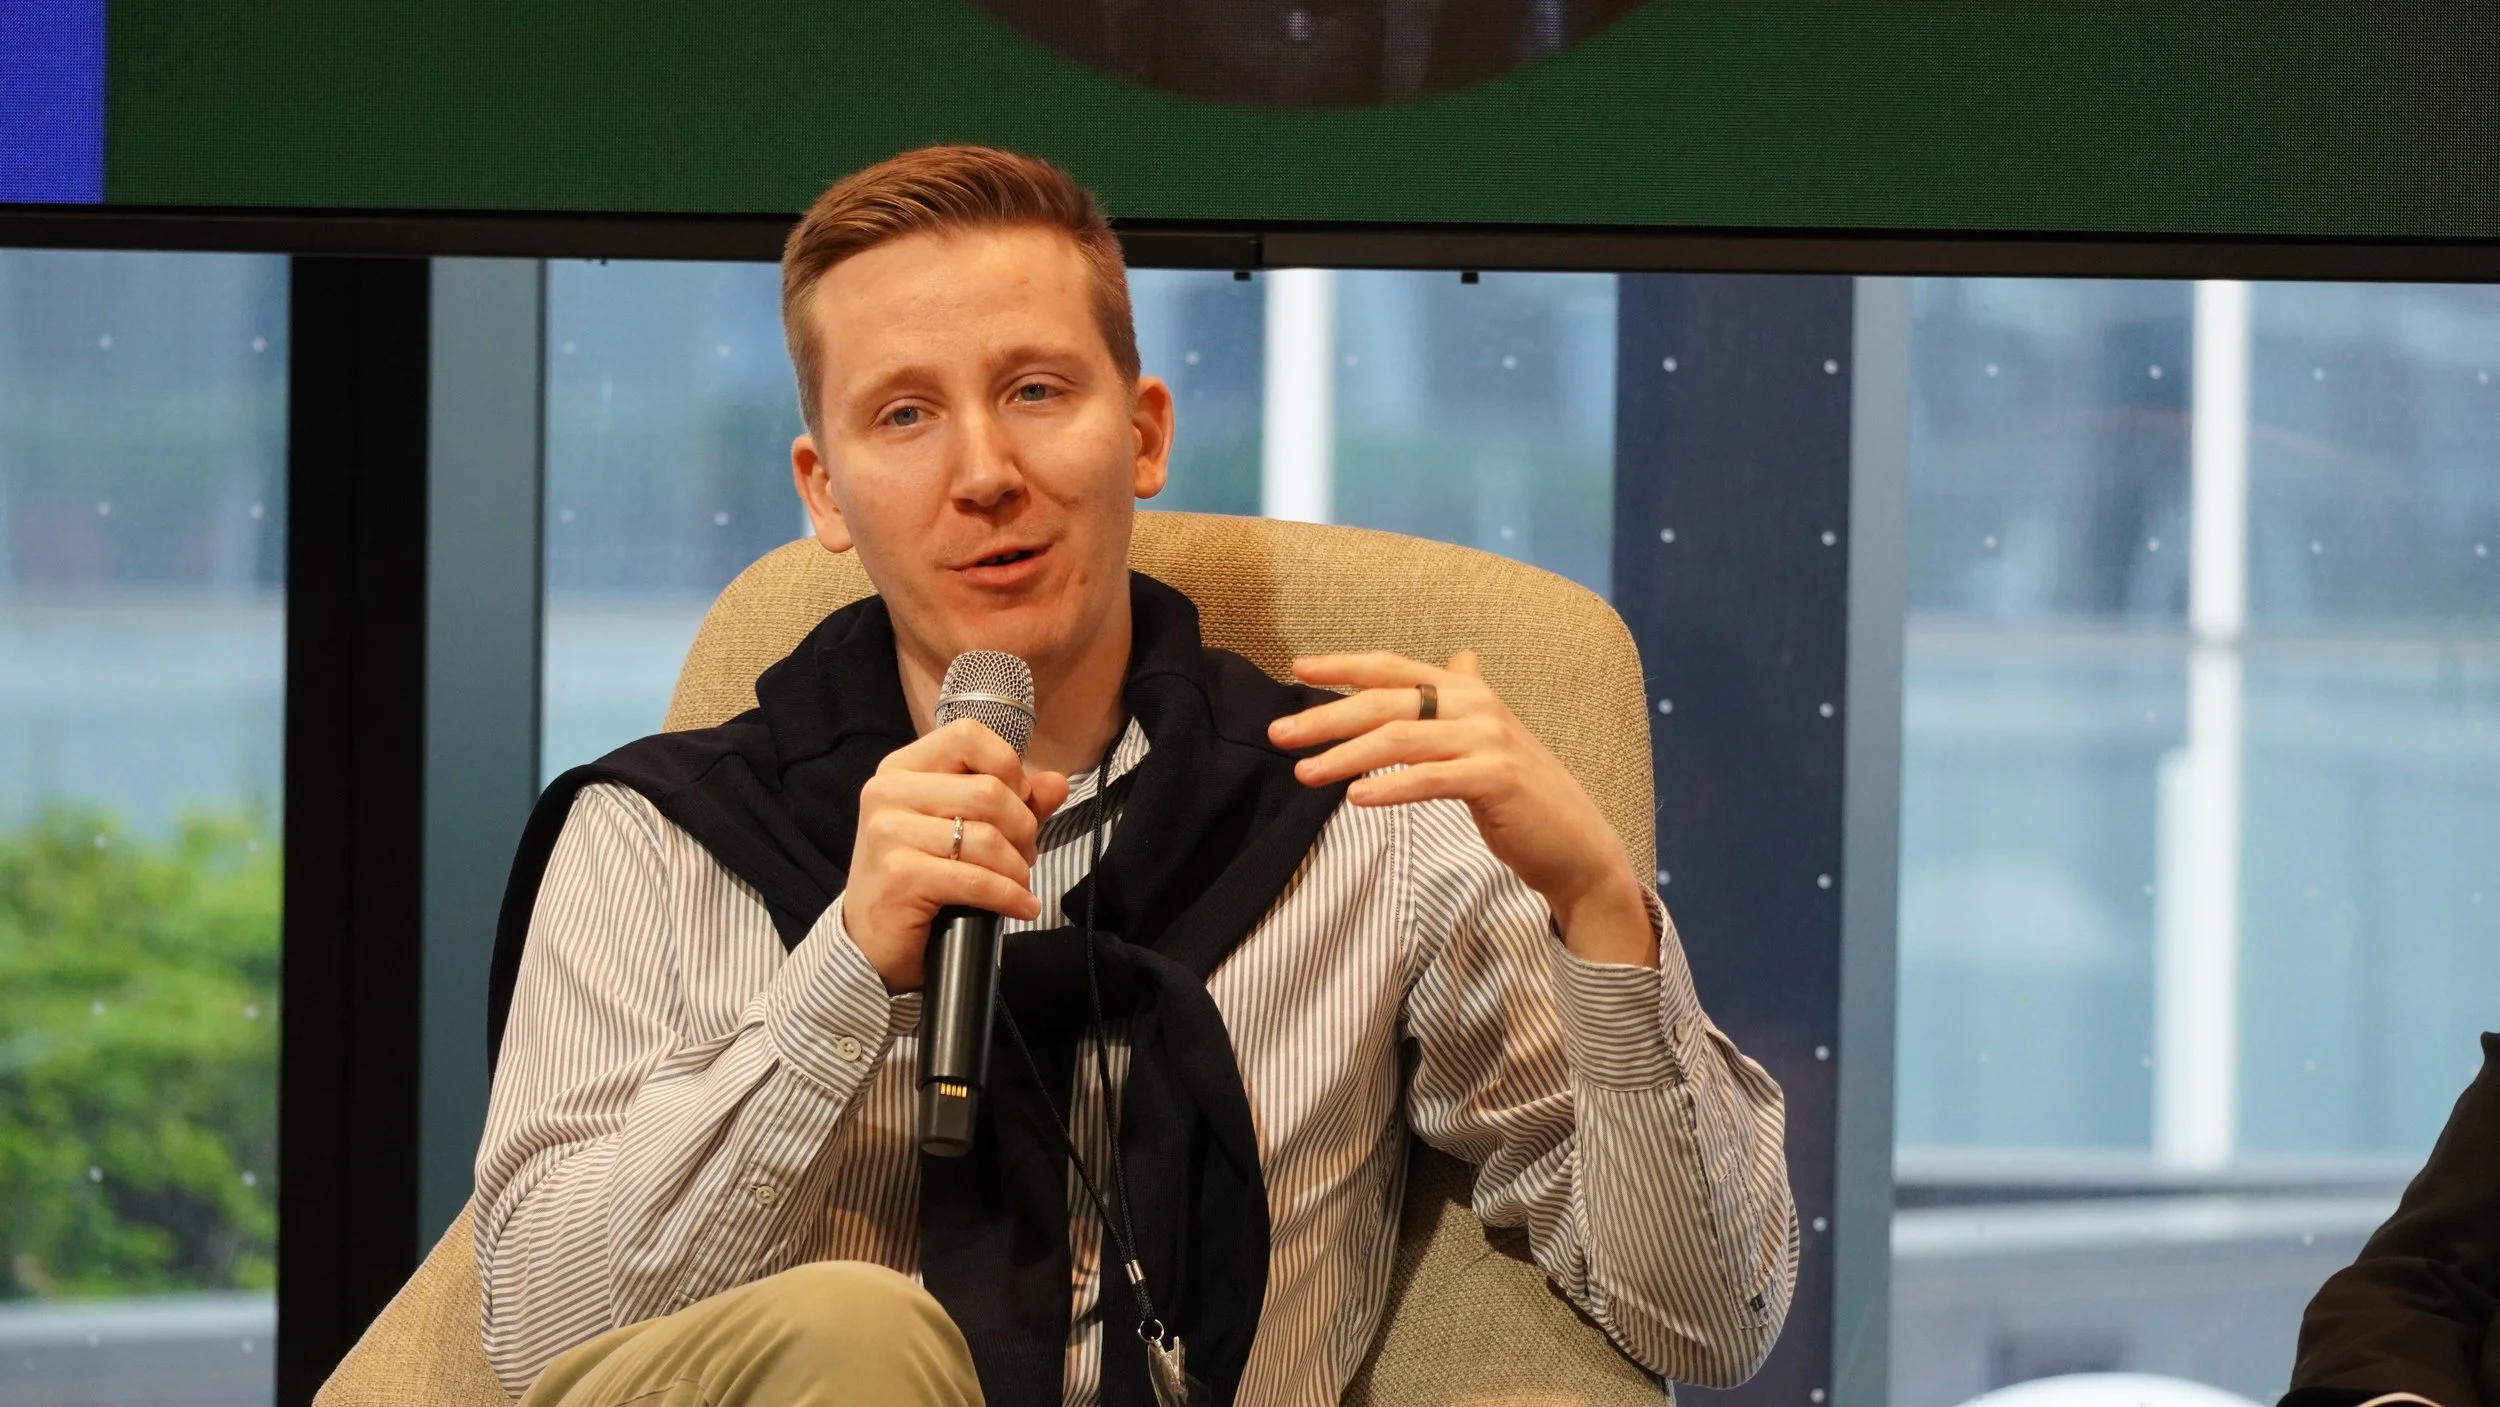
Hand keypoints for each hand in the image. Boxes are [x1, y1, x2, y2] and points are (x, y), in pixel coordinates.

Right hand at [842, 718, 1072, 990]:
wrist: (870, 942)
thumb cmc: (918, 878)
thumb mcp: (962, 829)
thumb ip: (1010, 801)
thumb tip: (1057, 783)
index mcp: (902, 768)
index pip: (968, 736)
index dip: (1008, 767)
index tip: (1018, 802)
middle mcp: (888, 792)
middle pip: (988, 791)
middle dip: (1022, 829)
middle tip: (1024, 857)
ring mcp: (889, 833)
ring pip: (986, 837)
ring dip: (1017, 867)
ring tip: (1019, 883)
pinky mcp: (899, 876)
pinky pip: (976, 879)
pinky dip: (1010, 896)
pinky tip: (1022, 906)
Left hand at [1269, 651, 1655, 967]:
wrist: (1574, 843)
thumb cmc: (1521, 794)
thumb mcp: (1489, 739)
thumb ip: (1463, 701)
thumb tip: (1457, 659)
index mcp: (1468, 691)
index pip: (1394, 669)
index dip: (1344, 665)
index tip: (1297, 669)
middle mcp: (1477, 706)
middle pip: (1386, 702)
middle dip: (1327, 717)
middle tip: (1279, 735)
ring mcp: (1489, 740)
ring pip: (1400, 739)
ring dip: (1345, 756)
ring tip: (1305, 773)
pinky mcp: (1496, 779)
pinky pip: (1429, 780)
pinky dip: (1389, 787)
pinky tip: (1357, 798)